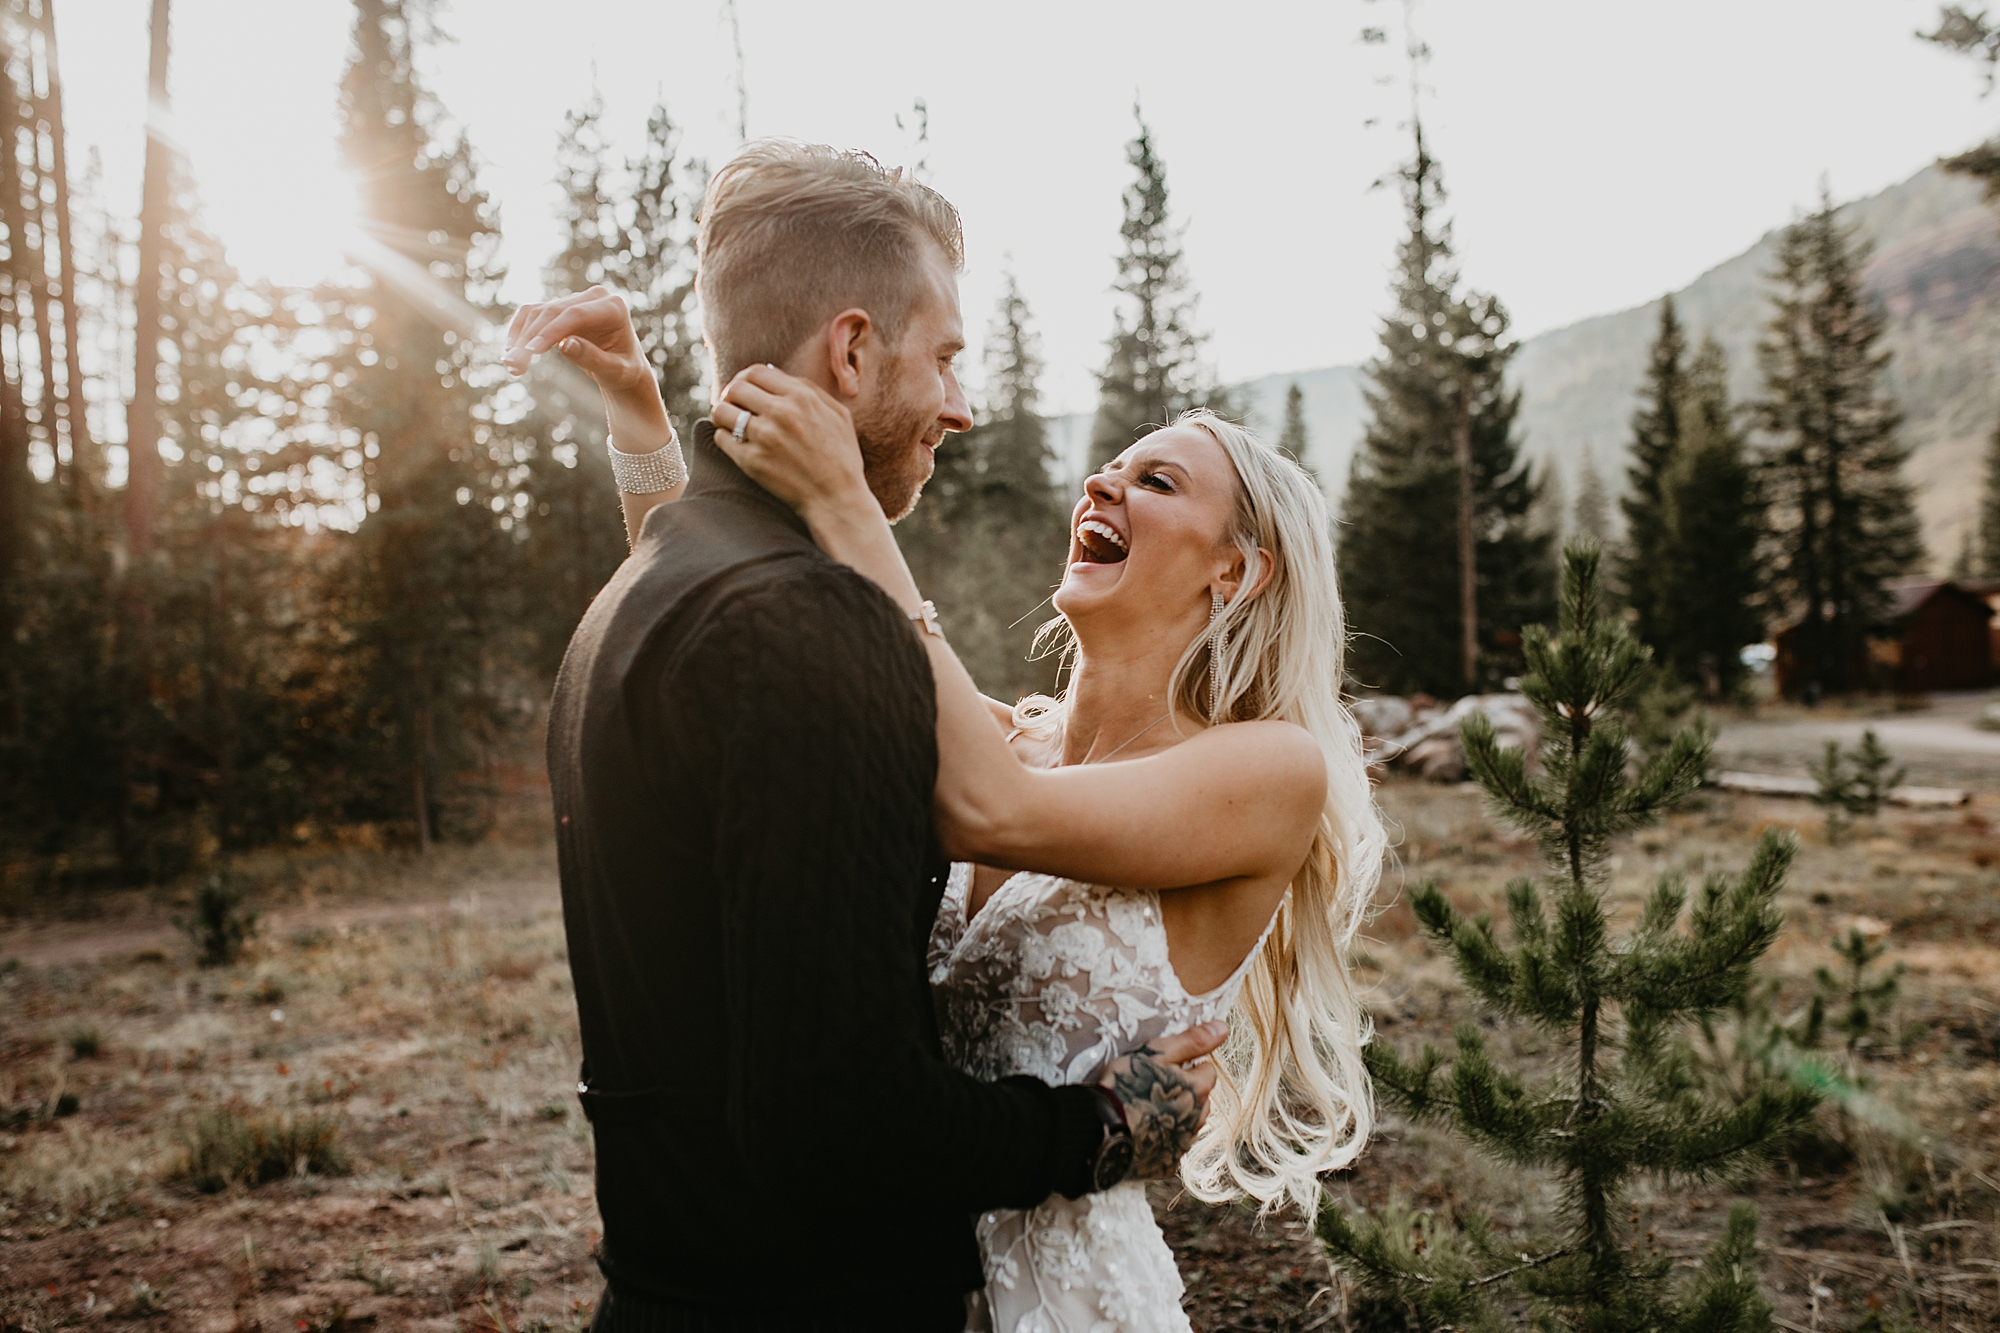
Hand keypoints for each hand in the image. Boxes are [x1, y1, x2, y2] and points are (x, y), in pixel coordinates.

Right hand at [502, 285, 670, 447]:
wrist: (623, 368)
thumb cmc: (623, 371)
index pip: (576, 314)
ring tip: (511, 366)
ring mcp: (575, 300)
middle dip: (530, 337)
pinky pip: (532, 314)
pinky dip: (518, 332)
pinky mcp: (560, 308)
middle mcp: (593, 297)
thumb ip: (593, 358)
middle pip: (553, 311)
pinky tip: (510, 353)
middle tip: (512, 364)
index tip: (531, 351)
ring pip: (538, 312)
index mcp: (613, 307)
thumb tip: (565, 344)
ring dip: (520, 337)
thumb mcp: (615, 372)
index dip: (551, 331)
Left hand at [713, 364, 871, 522]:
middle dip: (731, 395)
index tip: (746, 390)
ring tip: (732, 424)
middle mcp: (781, 412)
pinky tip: (738, 445)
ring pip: (721, 411)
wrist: (837, 500)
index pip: (756, 372)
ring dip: (724, 415)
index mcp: (802, 397)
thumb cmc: (842, 458)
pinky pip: (721, 439)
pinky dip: (725, 439)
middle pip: (735, 388)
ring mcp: (764, 437)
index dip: (746, 378)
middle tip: (735, 406)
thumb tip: (776, 373)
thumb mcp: (838, 415)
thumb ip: (810, 389)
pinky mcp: (751, 461)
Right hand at [1098, 1020, 1225, 1179]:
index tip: (1164, 1069)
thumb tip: (1222, 1028)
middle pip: (1201, 1100)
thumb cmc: (1125, 1085)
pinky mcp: (1167, 1164)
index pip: (1208, 1072)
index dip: (1186, 1067)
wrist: (1098, 1129)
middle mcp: (1197, 1119)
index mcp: (1198, 1090)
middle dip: (1184, 1093)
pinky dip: (1161, 1140)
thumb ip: (1192, 1041)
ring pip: (1188, 1124)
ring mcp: (1182, 1144)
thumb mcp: (1156, 1053)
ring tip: (1146, 1109)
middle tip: (1153, 1088)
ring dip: (1175, 1117)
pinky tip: (1141, 1131)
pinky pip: (1171, 1148)